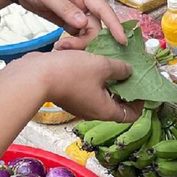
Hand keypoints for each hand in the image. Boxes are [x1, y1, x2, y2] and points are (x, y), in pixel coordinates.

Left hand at [7, 0, 125, 49]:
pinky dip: (72, 44)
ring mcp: (77, 14)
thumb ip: (65, 8)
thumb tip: (83, 23)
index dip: (114, 26)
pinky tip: (62, 48)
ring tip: (61, 48)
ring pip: (88, 34)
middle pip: (96, 27)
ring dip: (78, 44)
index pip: (104, 10)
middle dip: (86, 40)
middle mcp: (84, 4)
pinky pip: (78, 36)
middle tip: (68, 48)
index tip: (122, 41)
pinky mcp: (69, 23)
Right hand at [25, 51, 142, 122]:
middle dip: (124, 88)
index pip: (130, 115)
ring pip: (100, 94)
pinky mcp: (68, 94)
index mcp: (105, 111)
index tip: (142, 88)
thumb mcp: (102, 66)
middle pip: (116, 104)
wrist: (34, 76)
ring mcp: (80, 104)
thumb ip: (120, 69)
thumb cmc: (70, 73)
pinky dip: (93, 77)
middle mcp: (93, 111)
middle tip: (128, 71)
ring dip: (108, 80)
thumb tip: (129, 71)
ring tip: (111, 63)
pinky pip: (86, 88)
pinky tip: (93, 61)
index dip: (139, 104)